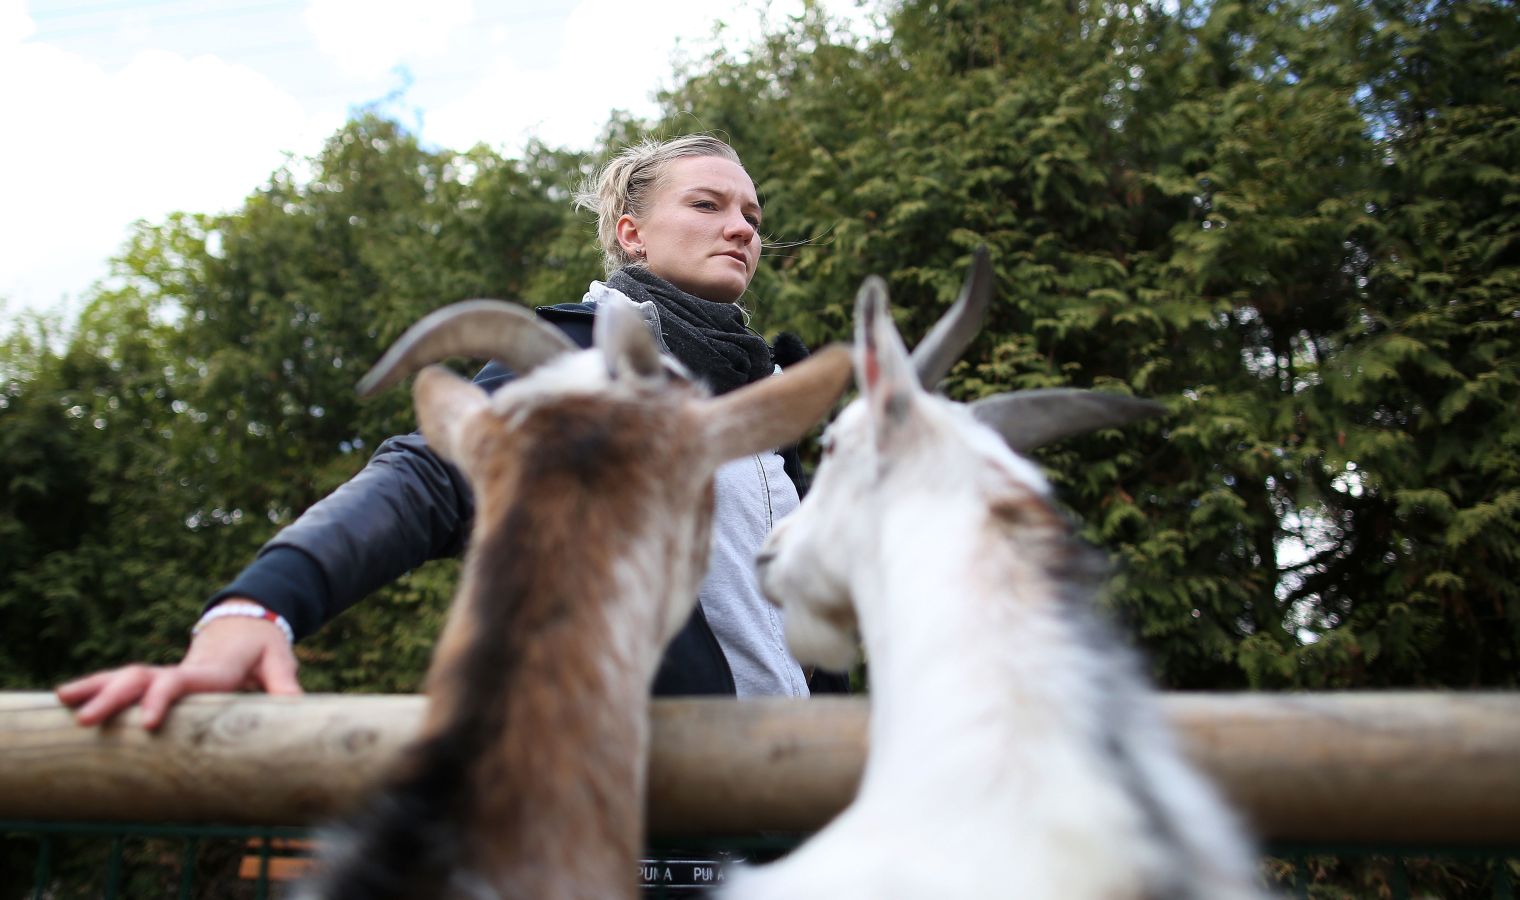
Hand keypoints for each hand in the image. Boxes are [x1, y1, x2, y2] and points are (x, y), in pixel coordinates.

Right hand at [55, 606, 301, 729]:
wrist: (249, 622)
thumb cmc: (264, 646)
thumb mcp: (279, 660)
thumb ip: (284, 683)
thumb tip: (295, 707)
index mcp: (210, 670)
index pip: (180, 682)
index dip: (162, 698)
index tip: (147, 723)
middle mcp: (183, 670)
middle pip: (140, 678)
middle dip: (113, 698)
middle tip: (86, 721)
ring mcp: (168, 674)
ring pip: (125, 677)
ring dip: (95, 689)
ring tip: (63, 703)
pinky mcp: (161, 680)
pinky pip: (125, 683)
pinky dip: (97, 688)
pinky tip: (67, 700)